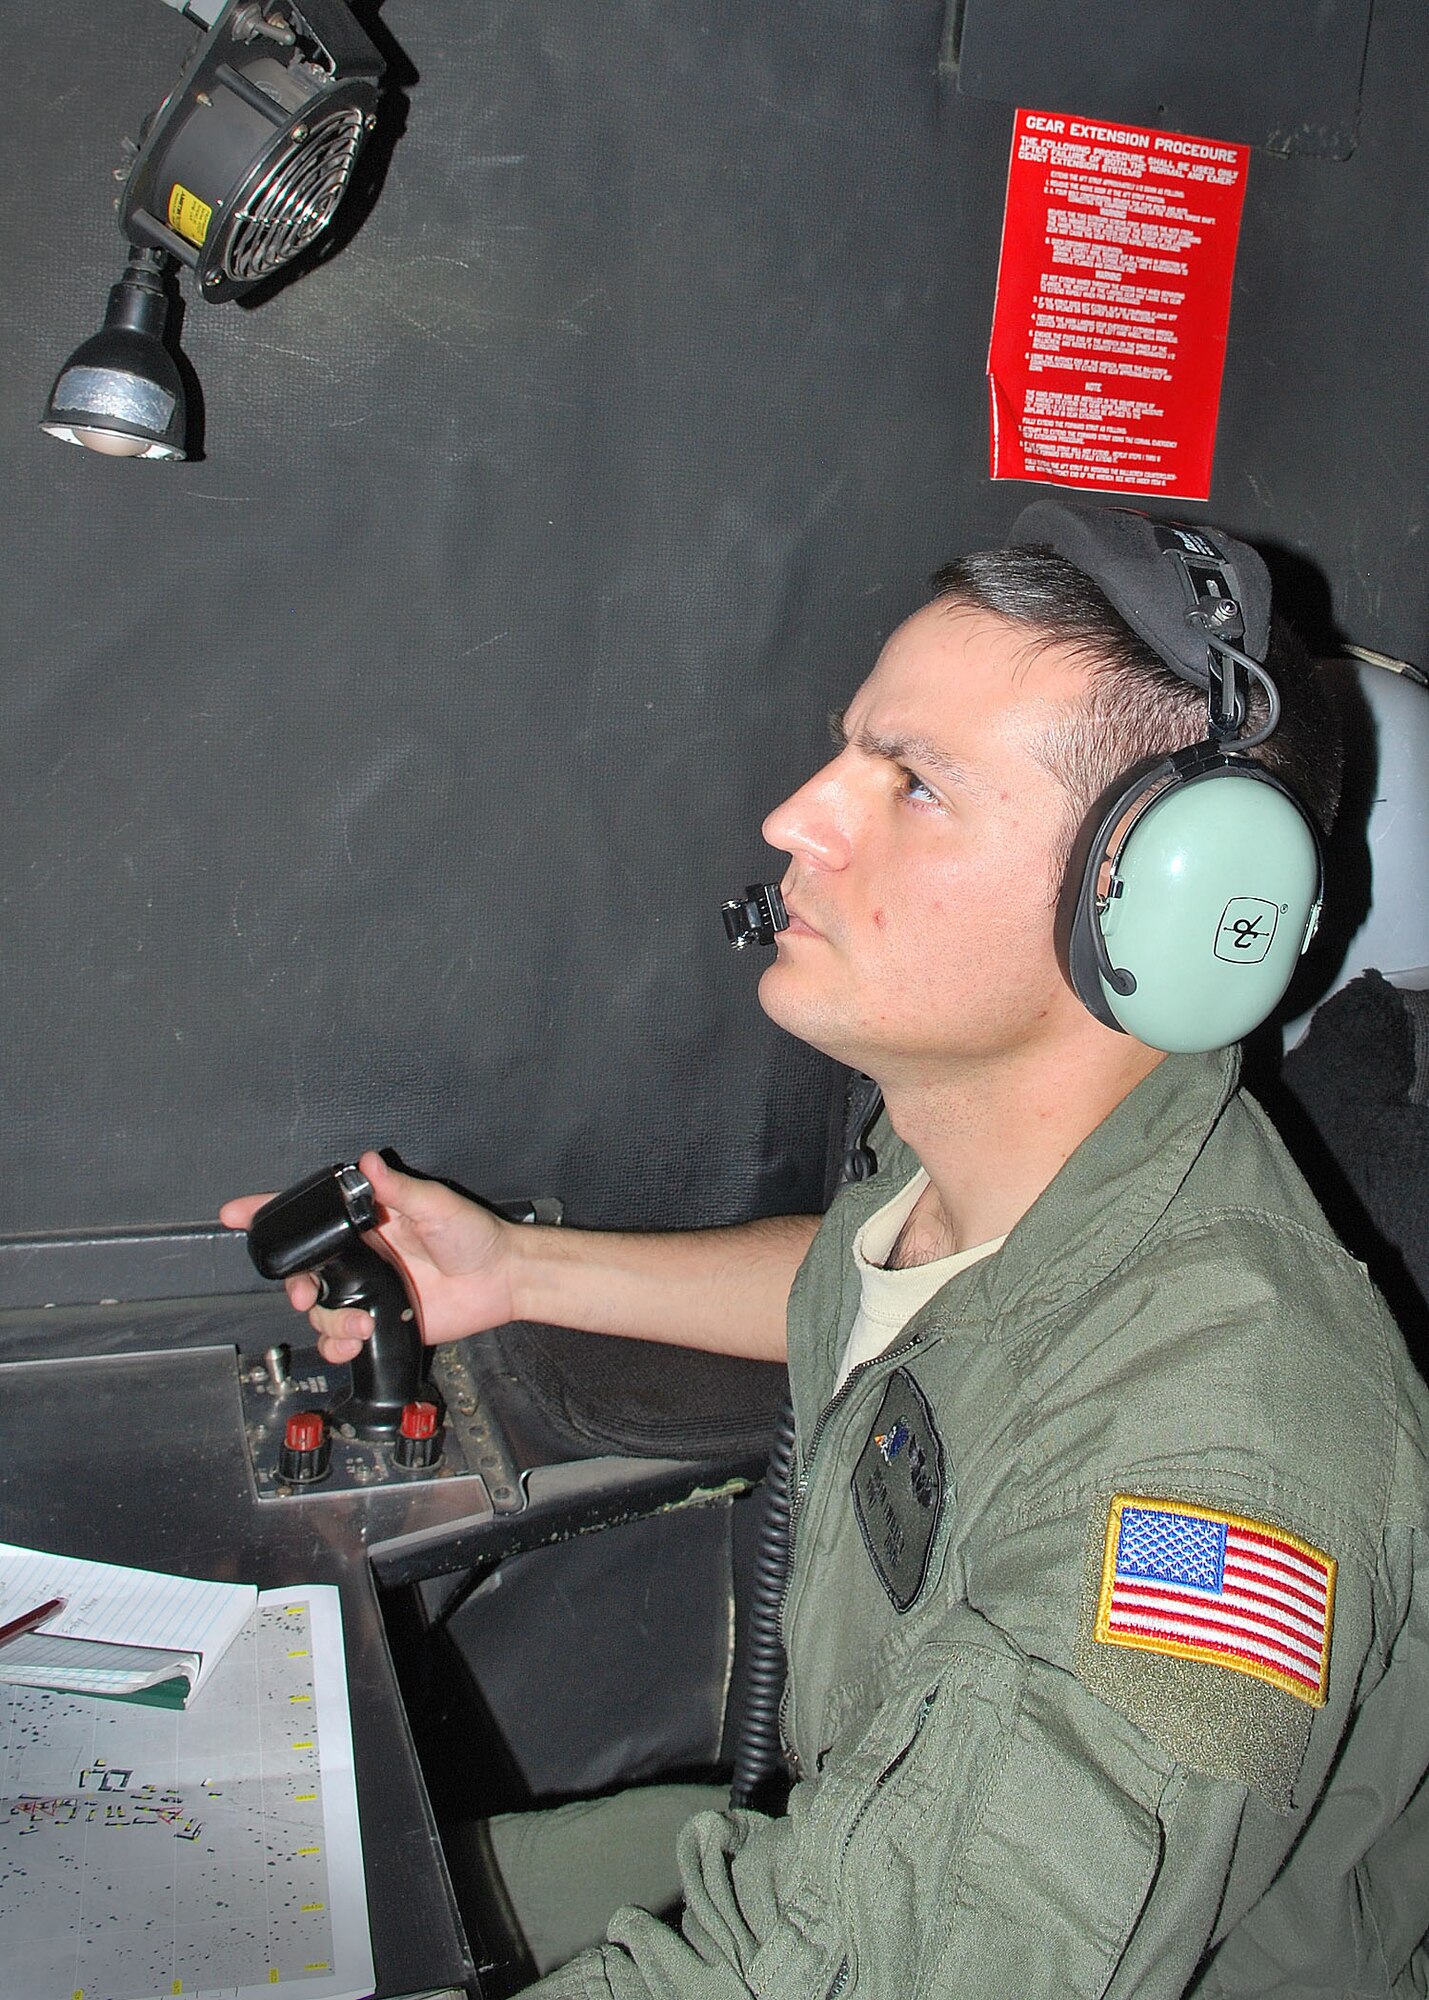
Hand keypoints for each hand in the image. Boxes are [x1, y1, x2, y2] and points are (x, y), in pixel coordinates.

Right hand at [219, 1152, 516, 1364]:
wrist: (499, 1278)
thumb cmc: (473, 1234)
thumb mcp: (436, 1205)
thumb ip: (398, 1189)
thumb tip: (368, 1163)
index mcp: (365, 1221)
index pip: (310, 1215)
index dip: (269, 1213)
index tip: (235, 1213)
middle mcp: (359, 1256)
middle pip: (303, 1270)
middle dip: (293, 1285)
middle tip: (305, 1293)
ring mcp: (366, 1289)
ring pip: (320, 1309)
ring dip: (329, 1320)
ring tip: (358, 1322)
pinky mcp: (379, 1319)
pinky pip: (340, 1337)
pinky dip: (338, 1344)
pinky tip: (354, 1341)